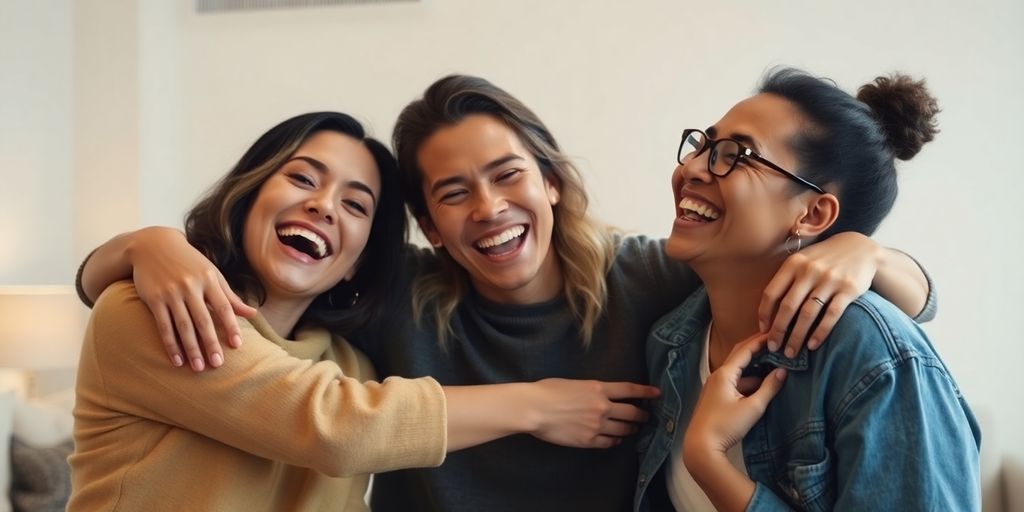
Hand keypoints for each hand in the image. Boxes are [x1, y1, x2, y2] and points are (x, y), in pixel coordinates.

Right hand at [130, 227, 256, 370]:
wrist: (152, 245)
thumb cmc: (188, 262)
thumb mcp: (211, 274)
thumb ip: (230, 296)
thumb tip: (253, 314)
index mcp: (209, 279)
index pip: (224, 307)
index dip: (231, 326)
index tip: (237, 345)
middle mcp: (191, 286)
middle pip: (203, 320)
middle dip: (211, 344)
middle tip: (217, 364)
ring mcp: (171, 292)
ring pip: (183, 326)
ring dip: (191, 349)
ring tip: (198, 368)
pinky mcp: (154, 299)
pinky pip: (163, 325)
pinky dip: (171, 344)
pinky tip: (177, 360)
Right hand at [528, 379, 659, 448]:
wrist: (535, 409)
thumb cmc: (547, 391)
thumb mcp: (574, 383)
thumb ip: (590, 390)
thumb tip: (598, 395)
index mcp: (598, 388)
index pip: (629, 389)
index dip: (646, 391)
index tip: (657, 393)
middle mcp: (603, 407)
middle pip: (631, 412)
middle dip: (642, 415)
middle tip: (645, 417)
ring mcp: (597, 425)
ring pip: (623, 430)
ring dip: (630, 429)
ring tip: (632, 429)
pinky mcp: (588, 440)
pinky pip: (609, 443)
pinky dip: (615, 441)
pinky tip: (615, 440)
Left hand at [684, 335, 785, 455]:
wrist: (701, 446)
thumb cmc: (726, 426)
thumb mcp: (752, 408)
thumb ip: (768, 388)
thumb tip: (782, 372)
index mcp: (724, 374)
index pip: (744, 349)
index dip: (760, 340)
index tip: (774, 333)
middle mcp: (717, 376)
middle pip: (738, 355)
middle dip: (756, 347)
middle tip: (773, 341)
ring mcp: (714, 387)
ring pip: (736, 370)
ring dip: (753, 365)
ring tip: (772, 361)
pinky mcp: (715, 397)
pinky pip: (733, 381)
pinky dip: (747, 379)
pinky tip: (760, 384)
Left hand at [759, 232, 882, 356]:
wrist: (861, 248)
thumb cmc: (824, 259)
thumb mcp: (803, 260)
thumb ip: (787, 279)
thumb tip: (768, 311)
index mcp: (793, 264)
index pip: (772, 292)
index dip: (764, 314)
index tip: (762, 331)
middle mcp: (809, 271)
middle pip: (788, 307)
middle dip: (778, 331)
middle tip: (773, 348)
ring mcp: (830, 280)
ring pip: (807, 314)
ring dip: (797, 337)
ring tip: (791, 352)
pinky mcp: (848, 289)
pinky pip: (831, 315)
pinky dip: (820, 333)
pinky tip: (812, 345)